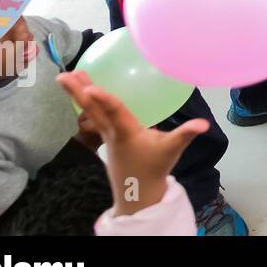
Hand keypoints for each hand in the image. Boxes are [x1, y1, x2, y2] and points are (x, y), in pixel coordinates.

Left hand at [57, 71, 208, 217]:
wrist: (137, 191)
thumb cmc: (154, 167)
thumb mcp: (171, 150)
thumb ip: (185, 134)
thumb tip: (204, 124)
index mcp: (127, 132)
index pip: (114, 112)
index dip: (103, 99)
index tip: (89, 87)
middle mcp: (111, 131)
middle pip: (91, 109)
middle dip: (77, 92)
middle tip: (63, 75)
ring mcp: (105, 134)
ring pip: (88, 111)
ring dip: (76, 94)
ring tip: (66, 76)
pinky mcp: (105, 136)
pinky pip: (92, 115)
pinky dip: (85, 103)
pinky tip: (82, 93)